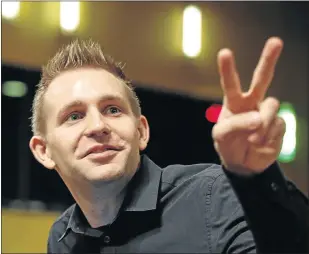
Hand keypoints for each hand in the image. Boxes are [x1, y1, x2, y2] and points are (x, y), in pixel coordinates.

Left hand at [212, 37, 285, 174]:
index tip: (224, 52)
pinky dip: (267, 137)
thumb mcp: (221, 136)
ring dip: (262, 123)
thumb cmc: (228, 145)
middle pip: (261, 79)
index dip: (227, 69)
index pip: (230, 83)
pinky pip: (277, 125)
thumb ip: (235, 124)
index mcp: (234, 102)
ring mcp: (266, 113)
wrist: (242, 164)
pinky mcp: (278, 125)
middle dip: (268, 60)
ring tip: (253, 140)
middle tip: (275, 41)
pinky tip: (259, 144)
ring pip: (271, 105)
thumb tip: (258, 118)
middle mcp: (251, 103)